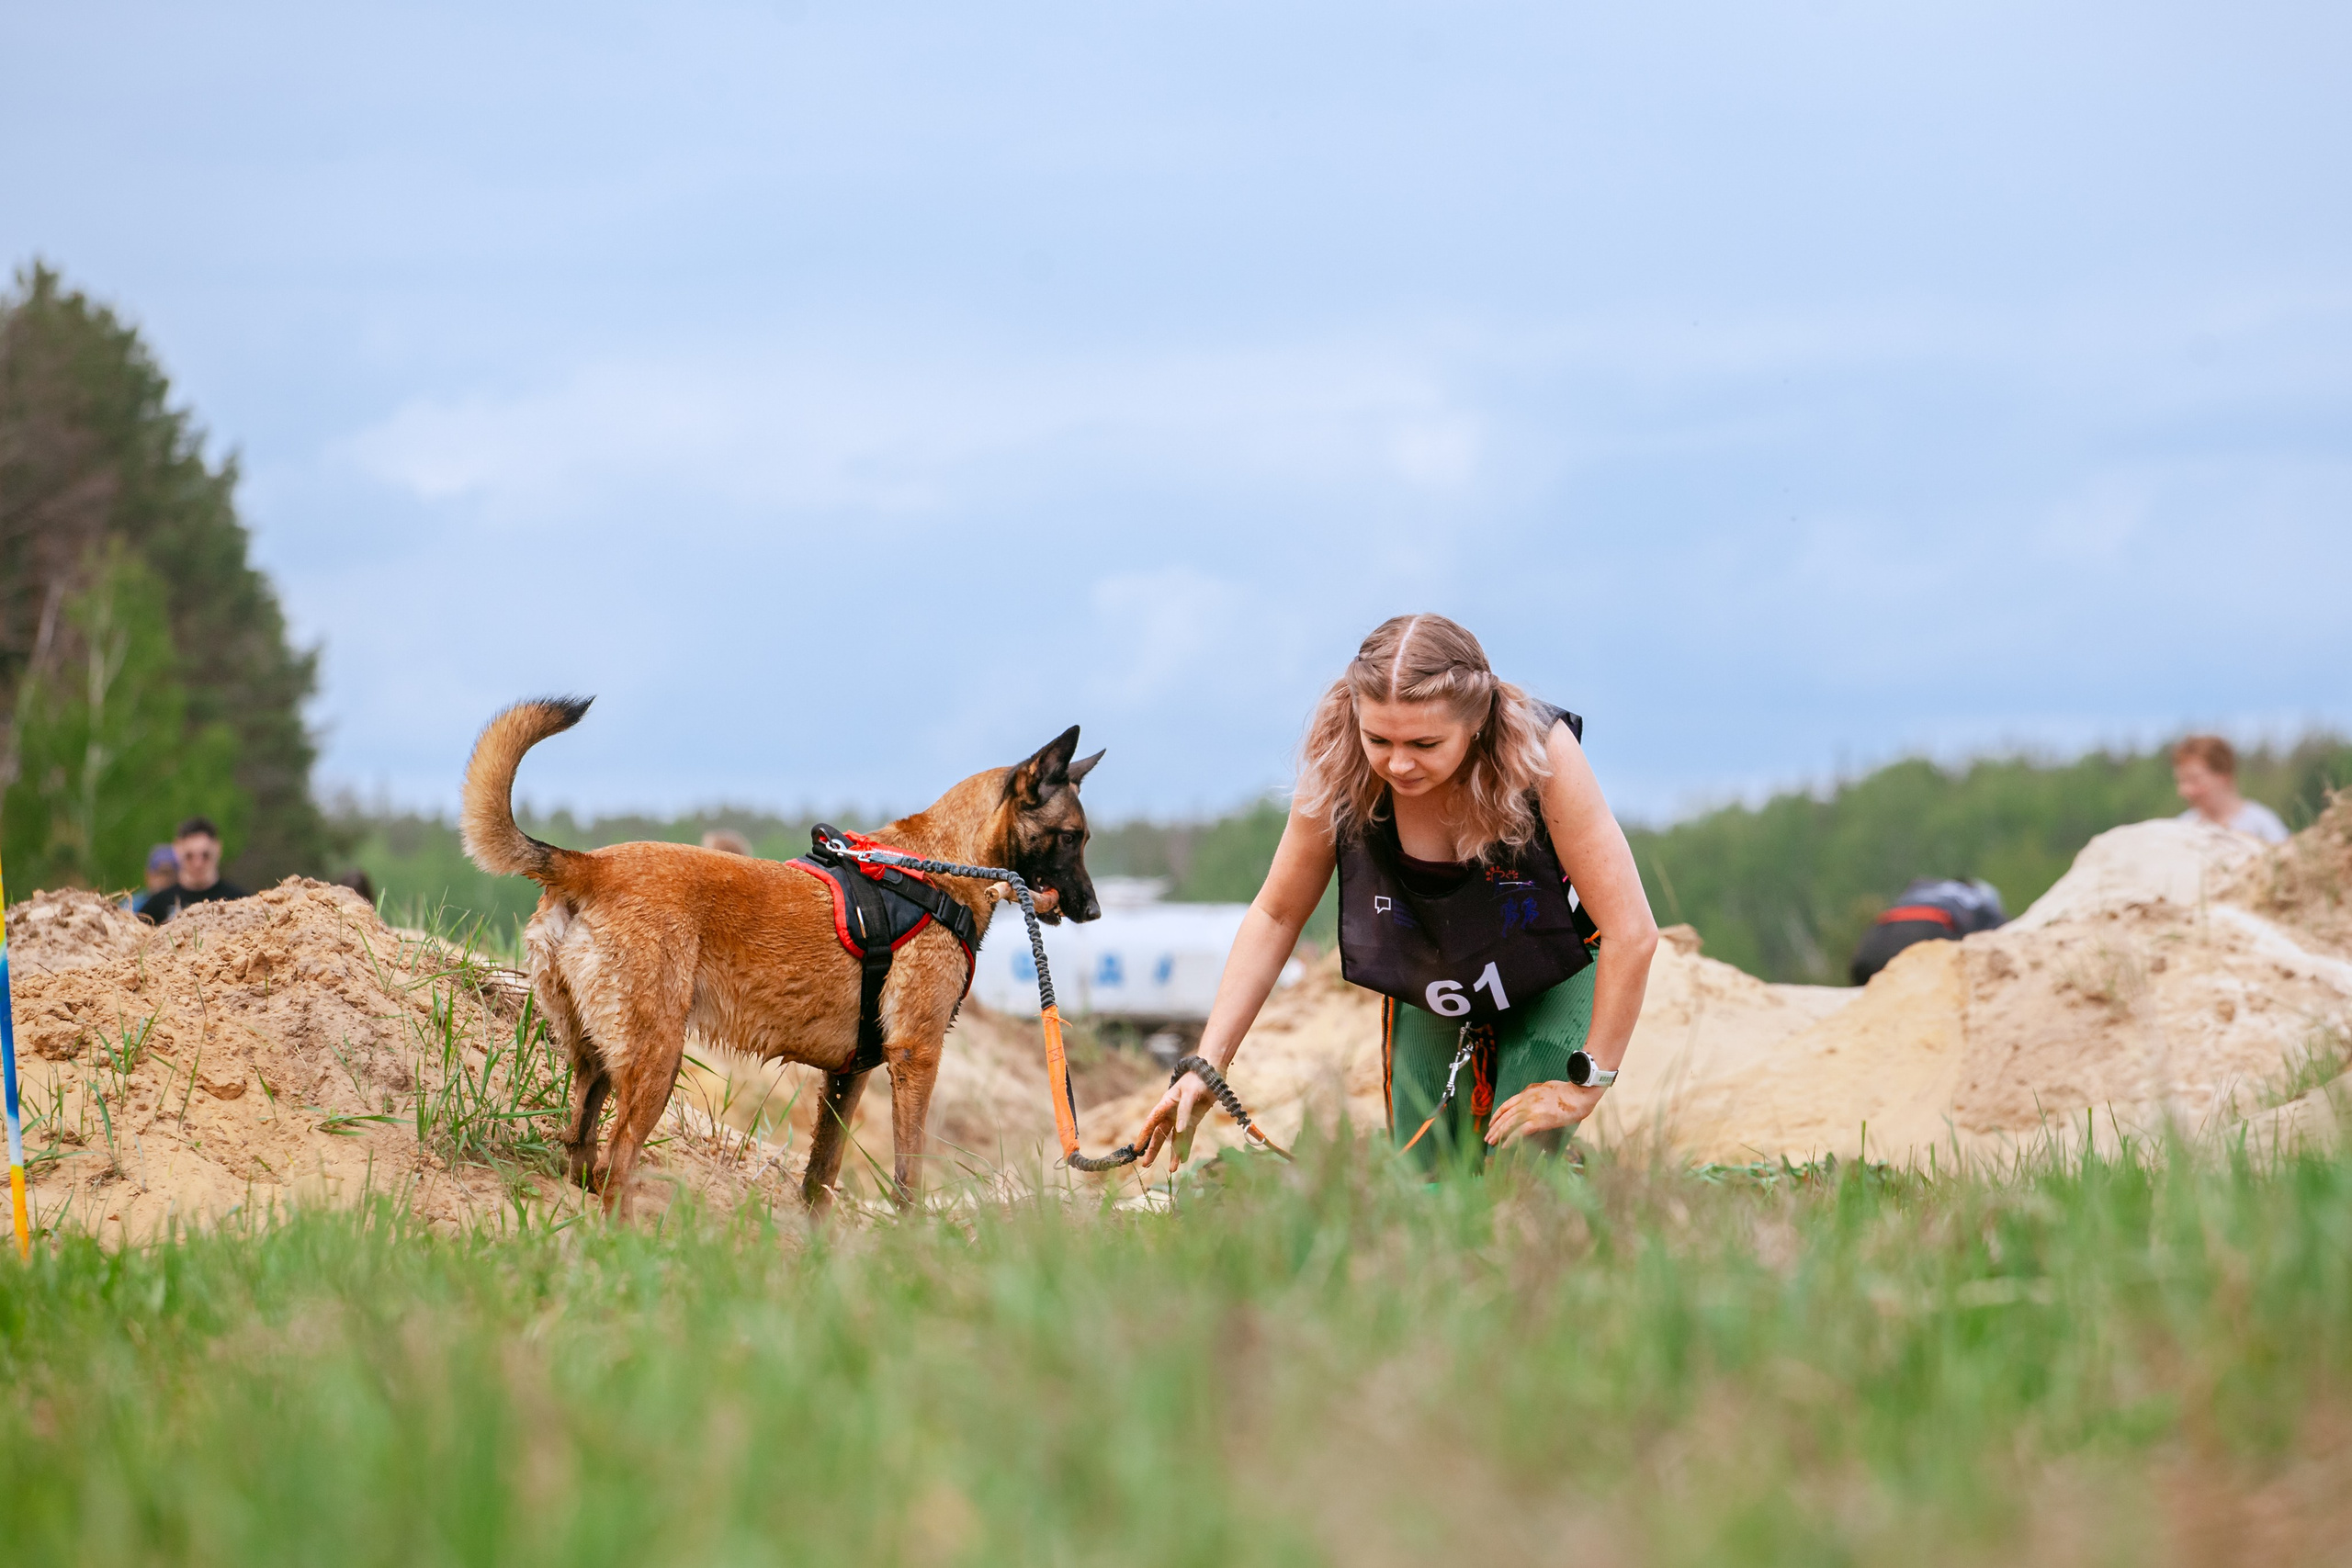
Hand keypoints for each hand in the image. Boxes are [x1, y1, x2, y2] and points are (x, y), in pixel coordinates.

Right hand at [1132, 1072, 1215, 1168]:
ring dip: (1173, 1153)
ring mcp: (1182, 1118)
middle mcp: (1171, 1113)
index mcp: (1165, 1103)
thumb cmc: (1198, 1079)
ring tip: (1172, 1170)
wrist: (1213, 1073)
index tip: (1136, 1148)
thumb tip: (1180, 1130)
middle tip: (1145, 1164)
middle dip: (1153, 1149)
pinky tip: (1184, 1159)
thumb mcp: (1190, 1094)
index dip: (1143, 1136)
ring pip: (1175, 1139)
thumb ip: (1184, 1112)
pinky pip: (1188, 1137)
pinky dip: (1186, 1147)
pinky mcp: (1193, 1120)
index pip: (1151, 1122)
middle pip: (1160, 1134)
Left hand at [1485, 1079, 1603, 1145]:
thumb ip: (1534, 1091)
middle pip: (1505, 1116)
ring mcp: (1531, 1111)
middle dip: (1494, 1127)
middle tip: (1487, 1137)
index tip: (1491, 1123)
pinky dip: (1510, 1140)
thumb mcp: (1545, 1087)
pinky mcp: (1538, 1121)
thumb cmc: (1566, 1091)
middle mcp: (1526, 1102)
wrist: (1578, 1094)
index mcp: (1527, 1094)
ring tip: (1491, 1142)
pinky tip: (1504, 1146)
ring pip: (1509, 1124)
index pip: (1506, 1105)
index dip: (1497, 1115)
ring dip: (1498, 1134)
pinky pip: (1520, 1132)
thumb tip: (1528, 1093)